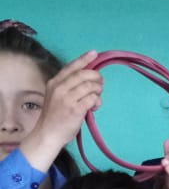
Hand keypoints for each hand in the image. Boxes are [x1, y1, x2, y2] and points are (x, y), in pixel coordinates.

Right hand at [20, 51, 101, 169]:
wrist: (48, 134)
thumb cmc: (54, 117)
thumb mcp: (57, 97)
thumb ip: (69, 88)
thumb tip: (90, 81)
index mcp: (54, 83)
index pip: (71, 67)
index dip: (84, 59)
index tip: (94, 53)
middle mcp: (60, 88)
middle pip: (84, 75)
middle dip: (96, 77)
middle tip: (100, 84)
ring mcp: (67, 99)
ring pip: (90, 86)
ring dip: (98, 91)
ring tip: (96, 98)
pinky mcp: (75, 110)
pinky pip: (92, 99)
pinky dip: (97, 102)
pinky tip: (94, 107)